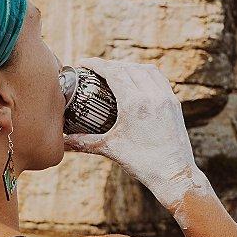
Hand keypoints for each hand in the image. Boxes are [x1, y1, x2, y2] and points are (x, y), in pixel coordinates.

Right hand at [64, 60, 212, 217]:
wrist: (174, 173)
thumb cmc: (143, 163)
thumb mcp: (110, 149)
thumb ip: (84, 142)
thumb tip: (62, 142)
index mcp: (135, 103)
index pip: (114, 72)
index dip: (97, 64)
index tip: (83, 63)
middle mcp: (153, 95)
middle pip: (129, 68)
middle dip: (111, 65)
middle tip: (96, 71)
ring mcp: (166, 98)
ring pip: (147, 70)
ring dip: (129, 66)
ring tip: (116, 73)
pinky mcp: (175, 103)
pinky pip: (160, 79)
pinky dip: (146, 74)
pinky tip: (138, 81)